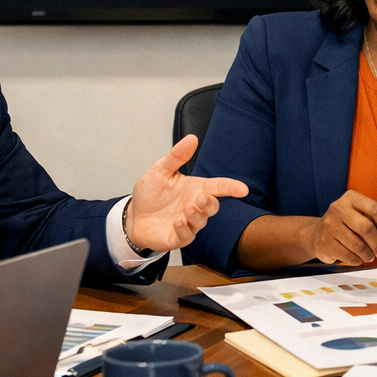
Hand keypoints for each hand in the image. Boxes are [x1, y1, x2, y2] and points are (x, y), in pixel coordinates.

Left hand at [125, 135, 249, 250]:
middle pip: (213, 206)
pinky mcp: (177, 237)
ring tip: (186, 209)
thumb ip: (176, 156)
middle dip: (210, 203)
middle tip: (200, 198)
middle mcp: (194, 206)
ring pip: (201, 222)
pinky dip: (184, 230)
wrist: (133, 217)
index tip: (243, 189)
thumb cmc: (150, 194)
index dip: (231, 187)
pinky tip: (177, 222)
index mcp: (195, 189)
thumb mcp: (160, 170)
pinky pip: (186, 236)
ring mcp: (187, 223)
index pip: (218, 187)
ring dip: (196, 216)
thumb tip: (192, 138)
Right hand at [302, 191, 376, 265]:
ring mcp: (329, 225)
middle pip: (367, 228)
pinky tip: (356, 257)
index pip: (375, 210)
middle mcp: (338, 208)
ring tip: (370, 255)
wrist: (317, 233)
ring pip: (358, 245)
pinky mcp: (324, 241)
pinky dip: (357, 260)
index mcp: (352, 198)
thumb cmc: (347, 225)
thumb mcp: (366, 219)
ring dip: (369, 255)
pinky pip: (348, 256)